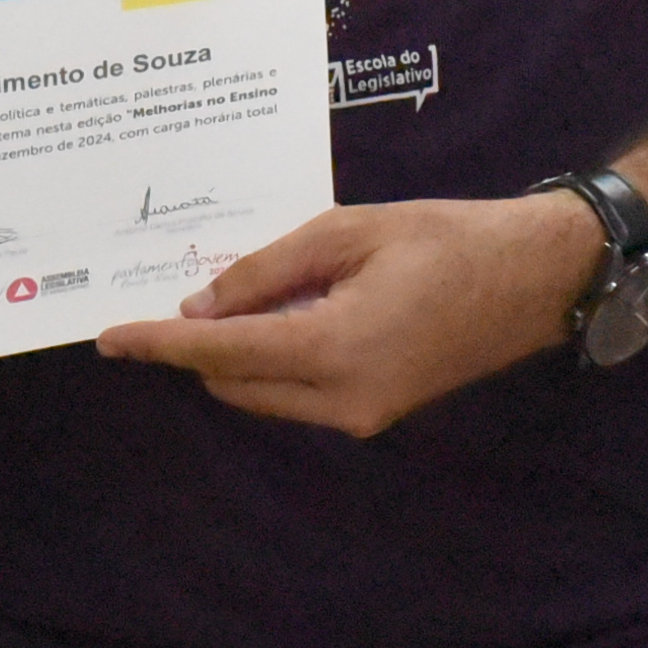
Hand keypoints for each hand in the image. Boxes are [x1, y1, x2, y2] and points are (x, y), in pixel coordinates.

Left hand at [93, 194, 595, 437]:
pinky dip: (274, 358)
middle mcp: (343, 399)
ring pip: (263, 393)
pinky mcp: (378, 412)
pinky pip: (299, 393)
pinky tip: (282, 309)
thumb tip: (203, 305)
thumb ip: (268, 270)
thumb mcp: (348, 232)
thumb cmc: (448, 239)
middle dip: (197, 346)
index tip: (111, 338)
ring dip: (237, 352)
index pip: (222, 352)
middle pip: (234, 381)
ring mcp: (363, 415)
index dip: (161, 345)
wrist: (536, 277)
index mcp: (335, 349)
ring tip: (238, 292)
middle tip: (180, 291)